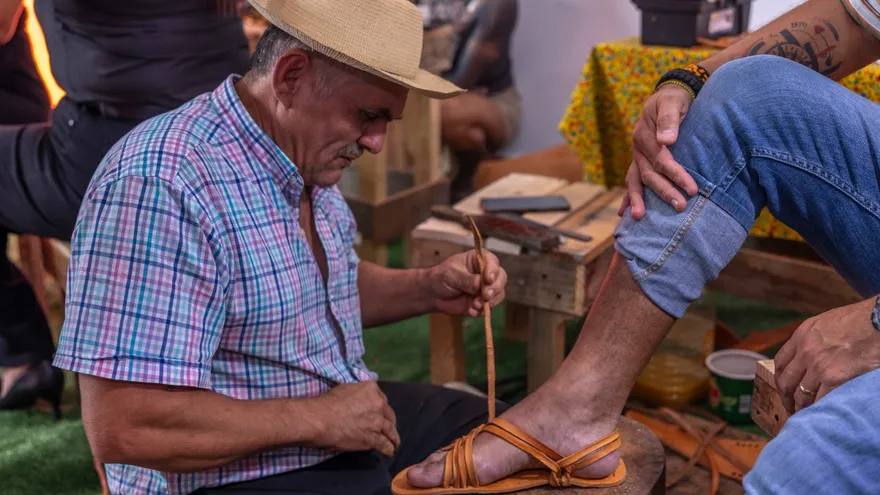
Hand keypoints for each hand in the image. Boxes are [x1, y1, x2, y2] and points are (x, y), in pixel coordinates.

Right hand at [309, 382, 399, 456]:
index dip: (381, 409)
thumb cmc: (328, 402)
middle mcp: (379, 404)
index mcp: (372, 389)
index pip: (382, 399)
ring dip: (393, 438)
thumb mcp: (346, 389)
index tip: (380, 414)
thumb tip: (359, 399)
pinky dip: (388, 449)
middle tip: (389, 429)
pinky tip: (389, 452)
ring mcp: (378, 422)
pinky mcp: (373, 438)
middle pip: (389, 415)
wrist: (321, 418)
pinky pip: (385, 444)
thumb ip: (358, 394)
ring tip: (395, 444)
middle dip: (390, 422)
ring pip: (391, 431)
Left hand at [426, 250, 506, 316]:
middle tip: (485, 295)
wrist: (433, 295)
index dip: (492, 270)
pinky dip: (482, 311)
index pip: (492, 262)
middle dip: (494, 288)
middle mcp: (486, 273)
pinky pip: (490, 307)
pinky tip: (471, 311)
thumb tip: (480, 284)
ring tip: (474, 306)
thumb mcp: (450, 274)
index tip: (488, 279)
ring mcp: (486, 288)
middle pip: (501, 278)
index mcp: (478, 260)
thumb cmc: (441, 277)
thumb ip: (466, 279)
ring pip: (499, 293)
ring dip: (489, 301)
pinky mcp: (484, 302)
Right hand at [618, 84, 698, 219]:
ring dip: (638, 199)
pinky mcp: (640, 161)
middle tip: (680, 206)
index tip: (692, 189)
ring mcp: (637, 156)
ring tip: (640, 217)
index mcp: (644, 135)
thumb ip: (669, 119)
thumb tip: (667, 140)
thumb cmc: (673, 100)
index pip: (661, 159)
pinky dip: (629, 196)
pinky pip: (633, 180)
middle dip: (663, 192)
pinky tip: (625, 213)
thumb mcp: (672, 102)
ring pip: (636, 180)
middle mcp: (637, 148)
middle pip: (648, 174)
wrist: (667, 96)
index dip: (676, 175)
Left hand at [774, 298, 879, 413]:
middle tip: (789, 407)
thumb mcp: (826, 322)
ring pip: (801, 394)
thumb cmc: (859, 319)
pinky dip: (819, 409)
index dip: (780, 377)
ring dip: (800, 407)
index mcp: (801, 335)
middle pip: (786, 381)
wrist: (877, 321)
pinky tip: (820, 414)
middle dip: (786, 397)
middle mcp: (805, 352)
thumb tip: (810, 352)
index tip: (783, 387)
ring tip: (804, 415)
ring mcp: (818, 367)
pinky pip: (820, 399)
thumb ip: (813, 338)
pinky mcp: (835, 379)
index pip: (781, 362)